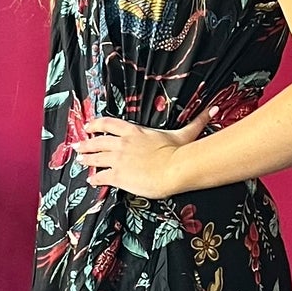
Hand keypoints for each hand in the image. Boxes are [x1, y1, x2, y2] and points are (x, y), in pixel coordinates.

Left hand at [76, 112, 208, 198]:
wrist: (174, 169)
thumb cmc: (178, 152)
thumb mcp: (184, 134)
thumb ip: (196, 121)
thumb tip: (213, 110)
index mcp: (134, 131)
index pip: (108, 123)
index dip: (96, 124)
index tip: (88, 126)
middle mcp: (122, 143)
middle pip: (97, 141)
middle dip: (85, 144)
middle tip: (77, 146)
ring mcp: (118, 159)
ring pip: (95, 158)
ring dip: (86, 159)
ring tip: (80, 161)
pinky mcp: (118, 176)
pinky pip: (101, 176)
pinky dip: (95, 178)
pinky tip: (91, 180)